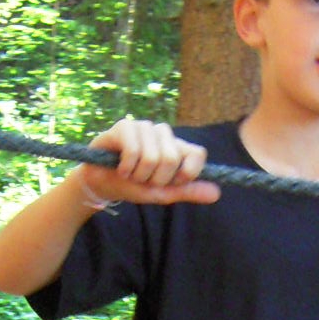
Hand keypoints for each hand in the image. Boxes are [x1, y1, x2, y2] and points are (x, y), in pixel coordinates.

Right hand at [80, 120, 219, 209]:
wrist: (102, 184)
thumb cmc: (133, 186)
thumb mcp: (163, 193)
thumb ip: (188, 191)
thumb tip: (216, 194)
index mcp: (177, 148)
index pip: (197, 154)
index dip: (187, 173)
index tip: (173, 184)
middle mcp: (164, 133)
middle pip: (173, 158)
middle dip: (155, 179)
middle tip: (144, 179)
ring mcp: (145, 127)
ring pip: (152, 157)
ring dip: (138, 175)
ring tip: (131, 174)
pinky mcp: (125, 126)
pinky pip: (133, 150)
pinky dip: (126, 167)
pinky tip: (121, 167)